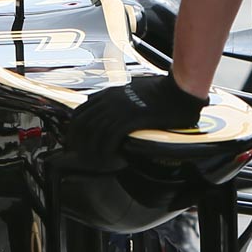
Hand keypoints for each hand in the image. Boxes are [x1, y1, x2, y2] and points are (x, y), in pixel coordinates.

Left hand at [64, 74, 208, 164]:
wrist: (177, 91)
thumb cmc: (161, 91)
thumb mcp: (133, 90)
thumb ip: (120, 99)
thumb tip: (115, 113)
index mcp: (109, 93)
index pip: (81, 111)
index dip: (75, 129)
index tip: (76, 141)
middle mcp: (109, 100)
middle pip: (82, 123)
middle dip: (78, 142)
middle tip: (80, 156)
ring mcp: (119, 109)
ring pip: (94, 133)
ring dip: (93, 150)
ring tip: (97, 162)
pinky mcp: (130, 119)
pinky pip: (110, 138)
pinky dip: (108, 150)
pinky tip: (112, 158)